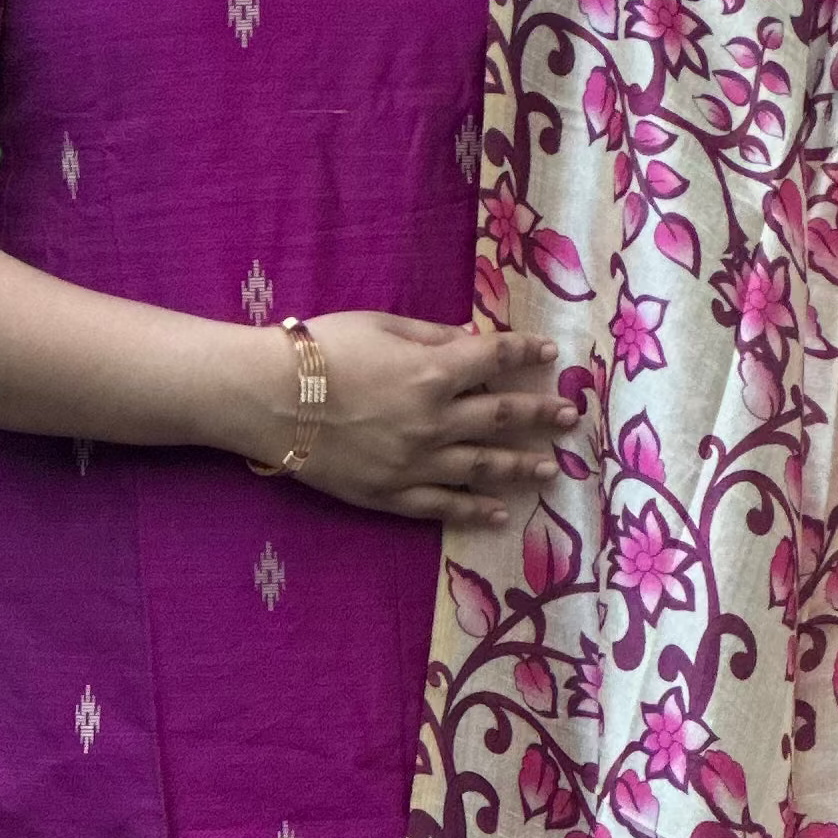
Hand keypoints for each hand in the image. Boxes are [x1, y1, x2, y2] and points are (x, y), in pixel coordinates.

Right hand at [271, 314, 574, 525]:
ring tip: (551, 469)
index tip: (549, 355)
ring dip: (522, 467)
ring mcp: (416, 464)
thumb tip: (470, 340)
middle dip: (541, 416)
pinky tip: (500, 512)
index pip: (495, 359)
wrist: (267, 399)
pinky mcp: (391, 495)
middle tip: (570, 418)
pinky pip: (443, 506)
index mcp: (434, 373)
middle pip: (502, 418)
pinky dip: (474, 510)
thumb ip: (431, 336)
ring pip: (483, 468)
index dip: (525, 354)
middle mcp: (435, 421)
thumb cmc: (319, 350)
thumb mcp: (380, 325)